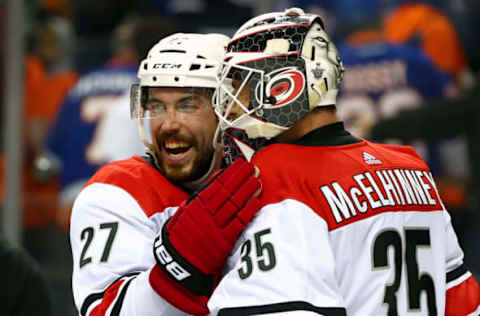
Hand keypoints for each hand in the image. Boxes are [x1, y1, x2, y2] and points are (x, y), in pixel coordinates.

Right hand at [150, 157, 261, 314]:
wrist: (177, 265)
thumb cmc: (181, 237)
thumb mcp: (183, 213)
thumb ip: (199, 195)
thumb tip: (217, 177)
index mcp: (195, 206)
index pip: (217, 184)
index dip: (231, 173)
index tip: (241, 164)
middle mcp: (206, 214)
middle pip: (228, 191)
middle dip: (242, 177)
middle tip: (253, 168)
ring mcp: (215, 227)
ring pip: (235, 204)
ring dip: (248, 191)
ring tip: (257, 180)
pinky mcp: (224, 242)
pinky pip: (239, 223)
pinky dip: (248, 210)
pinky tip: (256, 201)